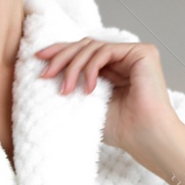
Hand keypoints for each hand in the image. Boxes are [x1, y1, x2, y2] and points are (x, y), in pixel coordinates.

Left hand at [36, 38, 177, 157]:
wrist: (146, 138)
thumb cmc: (122, 129)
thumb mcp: (88, 103)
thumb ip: (75, 84)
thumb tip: (46, 70)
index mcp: (115, 68)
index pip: (84, 51)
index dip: (60, 51)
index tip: (39, 58)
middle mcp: (126, 58)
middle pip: (86, 45)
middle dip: (61, 57)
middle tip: (45, 73)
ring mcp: (135, 54)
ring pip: (93, 47)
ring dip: (73, 66)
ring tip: (66, 89)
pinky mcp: (143, 53)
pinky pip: (105, 51)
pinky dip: (91, 67)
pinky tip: (88, 88)